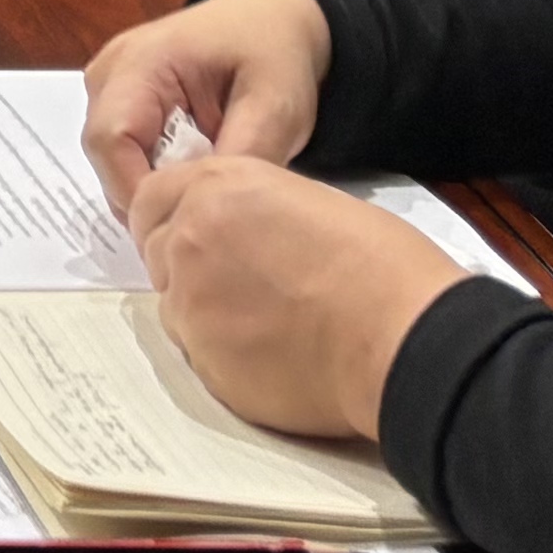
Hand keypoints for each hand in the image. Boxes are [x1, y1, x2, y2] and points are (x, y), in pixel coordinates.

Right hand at [79, 0, 333, 209]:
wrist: (270, 22)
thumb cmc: (273, 56)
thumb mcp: (274, 107)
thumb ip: (241, 156)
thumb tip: (208, 212)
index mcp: (141, 61)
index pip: (110, 140)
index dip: (140, 192)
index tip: (189, 227)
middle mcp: (110, 73)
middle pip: (106, 156)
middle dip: (150, 196)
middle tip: (204, 220)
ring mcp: (110, 87)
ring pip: (112, 161)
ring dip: (154, 187)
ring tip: (204, 197)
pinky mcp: (121, 102)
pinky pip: (124, 154)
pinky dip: (156, 175)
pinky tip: (193, 177)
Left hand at [129, 152, 463, 449]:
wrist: (400, 337)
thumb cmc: (380, 267)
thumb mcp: (307, 202)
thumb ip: (251, 211)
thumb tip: (241, 234)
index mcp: (217, 188)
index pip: (152, 197)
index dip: (169, 217)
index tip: (187, 234)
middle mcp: (190, 240)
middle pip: (157, 252)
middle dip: (185, 265)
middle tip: (237, 285)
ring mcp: (192, 305)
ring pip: (175, 308)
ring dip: (204, 313)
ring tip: (267, 324)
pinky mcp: (206, 364)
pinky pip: (200, 357)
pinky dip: (225, 357)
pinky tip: (275, 357)